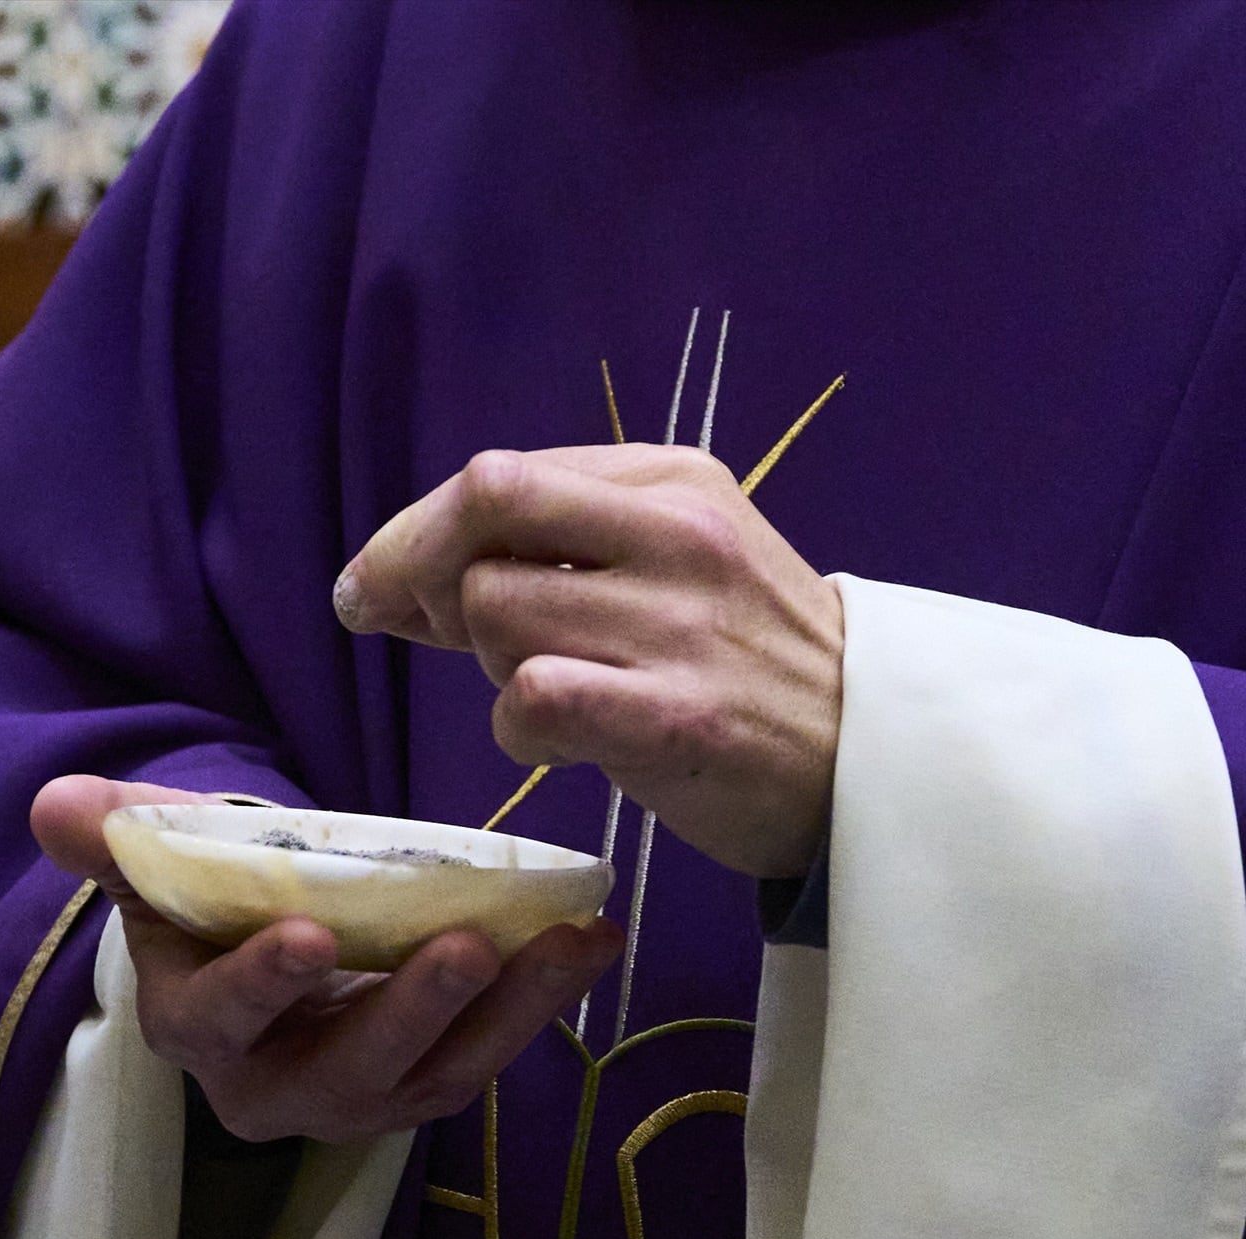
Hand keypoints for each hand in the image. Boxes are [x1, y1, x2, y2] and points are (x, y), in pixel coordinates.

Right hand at [31, 774, 623, 1142]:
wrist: (266, 943)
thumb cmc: (211, 900)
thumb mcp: (162, 862)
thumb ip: (119, 836)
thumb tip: (57, 803)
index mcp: (200, 1026)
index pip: (221, 1019)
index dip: (260, 984)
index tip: (309, 935)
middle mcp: (278, 1085)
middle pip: (347, 1066)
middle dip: (409, 1010)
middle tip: (466, 946)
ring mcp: (362, 1093)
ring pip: (436, 1070)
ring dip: (506, 1010)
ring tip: (563, 944)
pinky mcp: (426, 1080)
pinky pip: (488, 1051)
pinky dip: (543, 1001)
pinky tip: (591, 941)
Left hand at [334, 445, 843, 880]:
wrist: (869, 758)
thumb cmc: (747, 661)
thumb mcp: (673, 565)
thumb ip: (551, 552)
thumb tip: (392, 576)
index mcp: (674, 480)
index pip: (500, 474)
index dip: (414, 531)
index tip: (376, 584)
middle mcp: (678, 534)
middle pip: (482, 506)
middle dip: (420, 568)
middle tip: (421, 626)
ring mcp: (680, 625)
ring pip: (496, 608)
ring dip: (490, 662)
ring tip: (547, 689)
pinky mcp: (677, 718)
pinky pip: (531, 697)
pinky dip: (516, 729)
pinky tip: (557, 743)